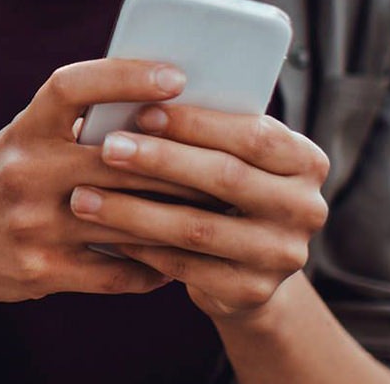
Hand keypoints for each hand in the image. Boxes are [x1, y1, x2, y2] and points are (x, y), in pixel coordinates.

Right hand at [0, 59, 221, 306]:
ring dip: (178, 219)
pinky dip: (152, 268)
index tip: (175, 75)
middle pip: (120, 160)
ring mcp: (31, 223)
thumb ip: (74, 127)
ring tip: (216, 213)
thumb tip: (161, 106)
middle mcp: (23, 171)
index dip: (125, 76)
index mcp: (22, 129)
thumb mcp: (22, 141)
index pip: (72, 86)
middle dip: (180, 163)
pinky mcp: (41, 270)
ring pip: (127, 220)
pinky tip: (173, 262)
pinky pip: (116, 271)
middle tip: (230, 161)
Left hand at [66, 103, 330, 320]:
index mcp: (306, 161)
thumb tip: (137, 96)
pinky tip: (102, 233)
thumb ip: (203, 131)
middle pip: (226, 178)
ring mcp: (283, 256)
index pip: (254, 135)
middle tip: (107, 148)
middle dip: (160, 160)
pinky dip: (140, 248)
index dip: (197, 123)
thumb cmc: (222, 188)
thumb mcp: (229, 155)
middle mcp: (306, 209)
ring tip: (84, 197)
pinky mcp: (252, 293)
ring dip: (134, 211)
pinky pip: (185, 267)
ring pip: (198, 228)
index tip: (142, 110)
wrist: (244, 267)